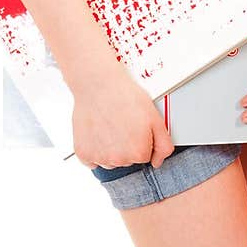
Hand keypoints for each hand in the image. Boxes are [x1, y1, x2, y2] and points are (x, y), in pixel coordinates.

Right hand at [71, 55, 174, 169]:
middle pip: (127, 160)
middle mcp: (118, 159)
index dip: (142, 139)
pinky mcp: (83, 153)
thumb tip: (157, 162)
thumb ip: (163, 145)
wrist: (99, 84)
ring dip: (111, 149)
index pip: (144, 156)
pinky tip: (98, 132)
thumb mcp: (155, 118)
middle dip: (127, 145)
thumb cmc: (125, 97)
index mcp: (138, 153)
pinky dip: (94, 149)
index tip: (135, 125)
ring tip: (109, 125)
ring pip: (110, 161)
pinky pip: (92, 161)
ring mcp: (99, 157)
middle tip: (122, 123)